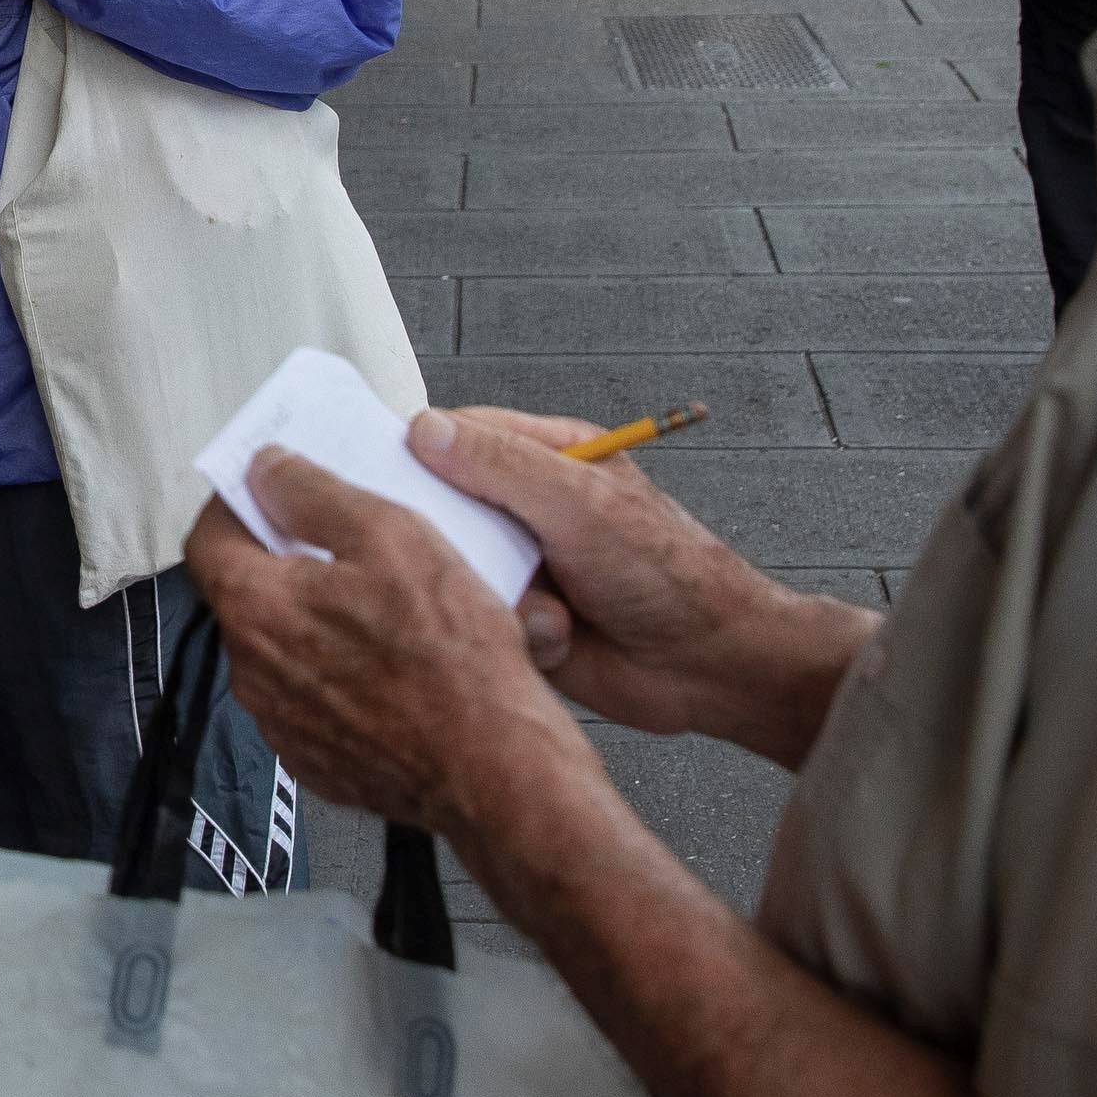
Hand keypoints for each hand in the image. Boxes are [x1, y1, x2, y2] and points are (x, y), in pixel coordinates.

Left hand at [183, 459, 589, 841]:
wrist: (492, 769)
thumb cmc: (452, 661)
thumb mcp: (392, 535)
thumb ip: (314, 494)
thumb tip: (269, 470)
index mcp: (258, 608)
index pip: (208, 538)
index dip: (239, 504)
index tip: (273, 490)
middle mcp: (253, 671)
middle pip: (246, 593)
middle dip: (285, 561)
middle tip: (345, 544)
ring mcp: (281, 722)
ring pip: (281, 648)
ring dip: (315, 620)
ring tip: (383, 607)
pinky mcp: (314, 758)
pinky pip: (310, 698)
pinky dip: (336, 673)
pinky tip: (390, 663)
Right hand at [405, 408, 865, 764]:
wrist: (711, 666)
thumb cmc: (670, 575)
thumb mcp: (580, 504)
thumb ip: (501, 465)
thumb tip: (426, 430)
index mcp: (551, 457)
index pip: (460, 435)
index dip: (420, 453)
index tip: (385, 474)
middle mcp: (532, 507)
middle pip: (447, 505)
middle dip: (453, 535)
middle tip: (468, 552)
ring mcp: (527, 564)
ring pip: (459, 567)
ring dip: (491, 590)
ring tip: (540, 603)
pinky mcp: (523, 620)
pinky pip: (482, 618)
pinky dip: (512, 630)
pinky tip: (554, 636)